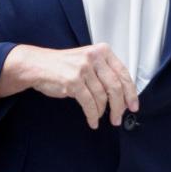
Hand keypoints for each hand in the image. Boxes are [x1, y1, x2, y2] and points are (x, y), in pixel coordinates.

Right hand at [0, 43, 138, 129]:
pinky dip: (92, 115)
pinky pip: (89, 103)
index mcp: (101, 51)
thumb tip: (123, 96)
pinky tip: (92, 120)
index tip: (133, 105)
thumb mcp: (88, 61)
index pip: (123, 73)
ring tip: (100, 117)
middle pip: (116, 87)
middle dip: (119, 106)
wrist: (38, 65)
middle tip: (118, 118)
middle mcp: (94, 57)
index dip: (131, 92)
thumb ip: (105, 73)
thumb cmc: (63, 65)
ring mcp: (83, 68)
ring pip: (102, 97)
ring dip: (102, 112)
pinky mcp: (73, 81)